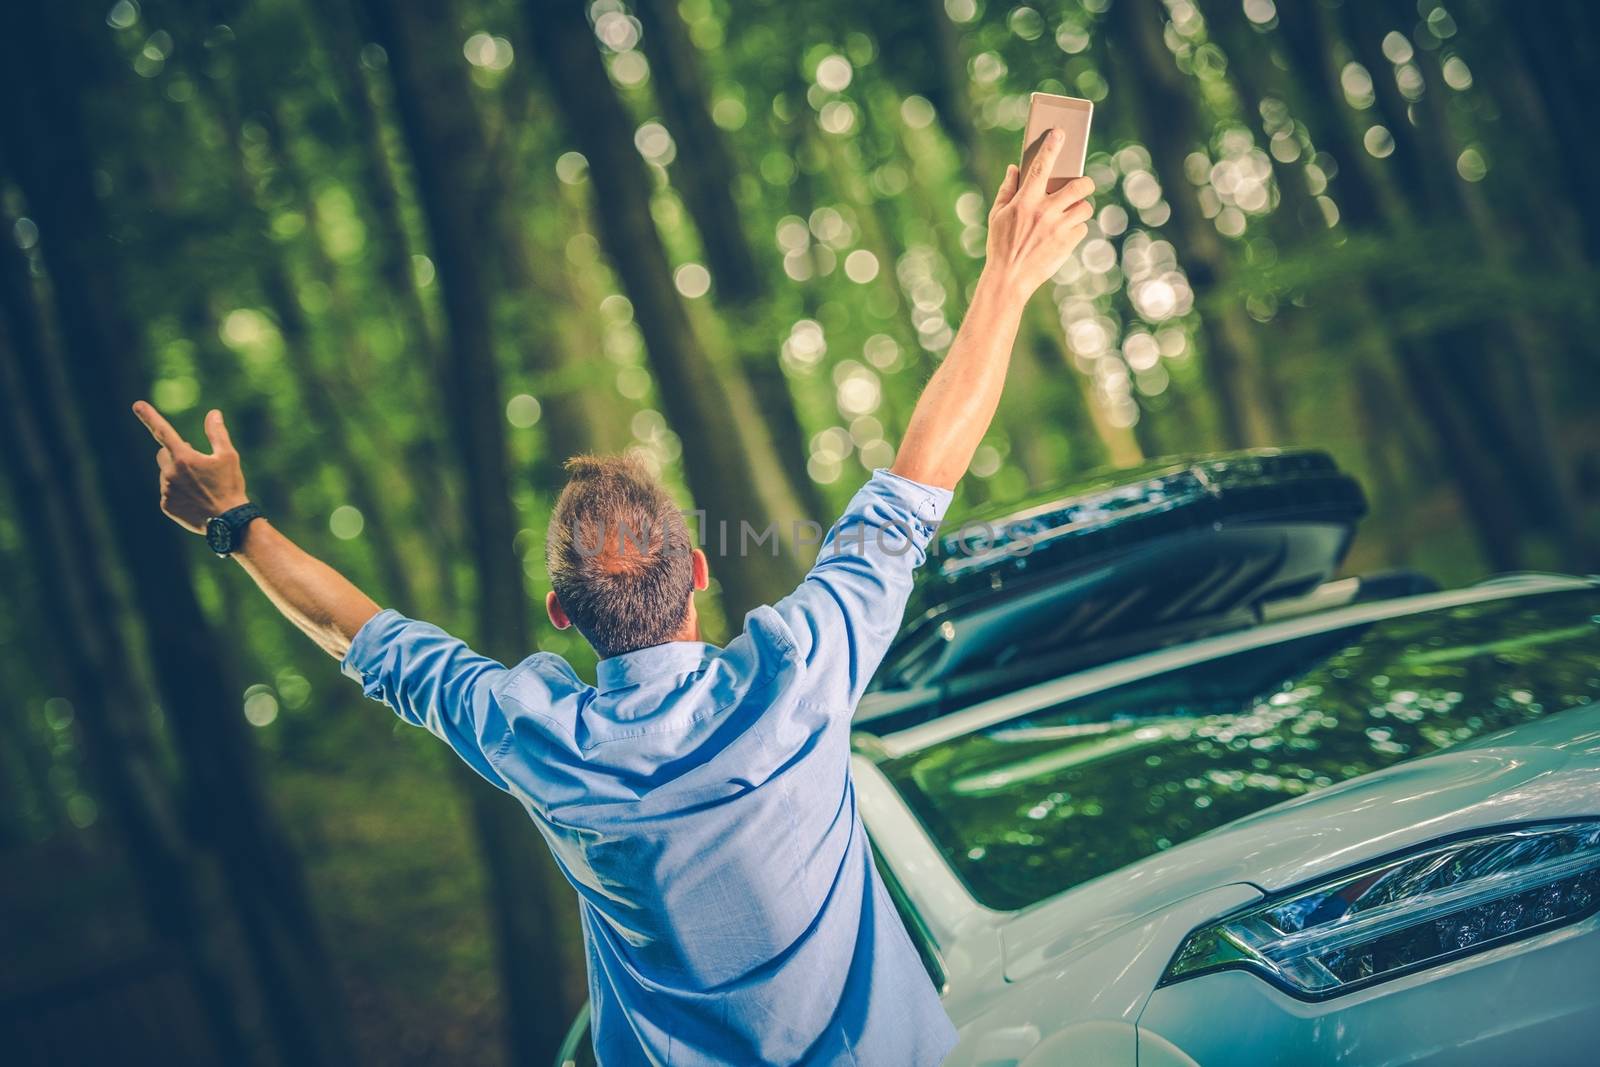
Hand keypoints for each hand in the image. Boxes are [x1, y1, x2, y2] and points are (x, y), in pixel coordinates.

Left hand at [132, 401, 247, 533]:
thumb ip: (217, 433)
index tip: (137, 405)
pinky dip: (178, 492)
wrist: (229, 522)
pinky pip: (167, 492)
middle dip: (175, 455)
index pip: (163, 432)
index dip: (150, 417)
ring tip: (200, 487)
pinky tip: (195, 499)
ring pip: (166, 474)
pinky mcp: (166, 505)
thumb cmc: (230, 486)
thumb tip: (213, 413)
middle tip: (196, 465)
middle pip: (163, 454)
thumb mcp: (229, 457)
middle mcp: (170, 473)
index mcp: (184, 458)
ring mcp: (166, 490)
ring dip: (178, 475)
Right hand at [983, 128, 1094, 300]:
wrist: (1009, 279)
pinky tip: (1064, 232)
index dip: (1051, 147)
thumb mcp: (998, 215)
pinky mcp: (1068, 243)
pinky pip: (1082, 228)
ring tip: (1071, 211)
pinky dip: (1076, 228)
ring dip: (1081, 207)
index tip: (1060, 133)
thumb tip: (1014, 168)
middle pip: (1079, 186)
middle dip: (1085, 182)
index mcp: (1025, 201)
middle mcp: (1045, 211)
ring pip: (1085, 207)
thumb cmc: (1000, 245)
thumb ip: (1007, 189)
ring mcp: (1059, 228)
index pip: (1041, 166)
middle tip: (1082, 184)